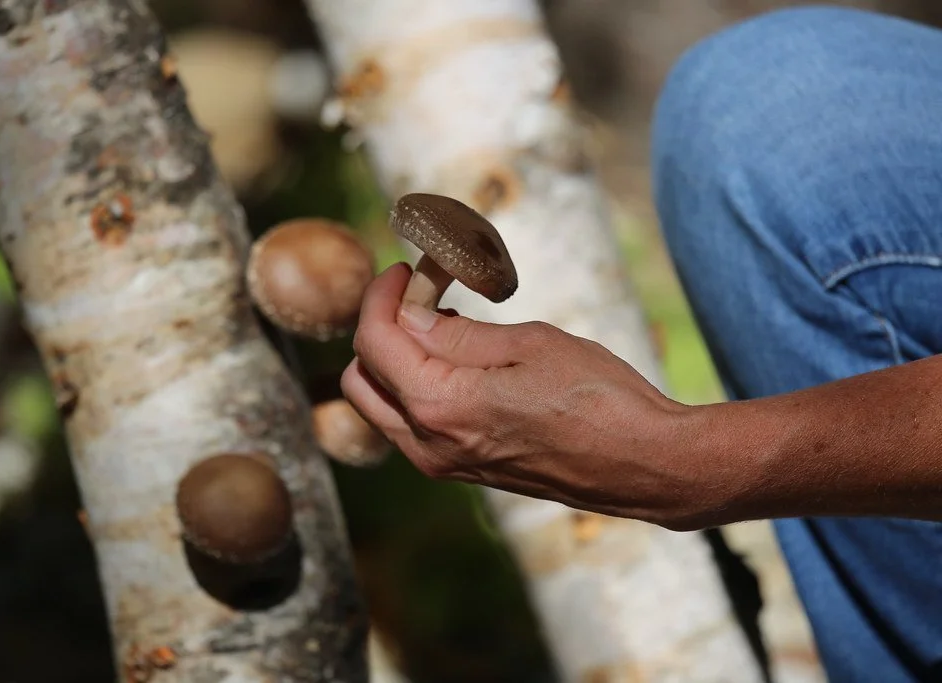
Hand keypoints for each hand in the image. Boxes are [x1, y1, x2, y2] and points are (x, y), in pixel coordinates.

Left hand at [342, 262, 727, 529]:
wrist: (646, 465)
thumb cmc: (598, 398)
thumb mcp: (528, 344)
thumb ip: (455, 333)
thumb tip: (409, 314)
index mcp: (440, 407)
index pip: (374, 341)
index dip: (381, 294)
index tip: (404, 268)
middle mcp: (430, 445)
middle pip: (363, 378)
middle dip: (381, 326)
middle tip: (418, 293)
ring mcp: (444, 465)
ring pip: (382, 405)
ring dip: (397, 358)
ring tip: (444, 320)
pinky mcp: (463, 471)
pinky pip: (412, 425)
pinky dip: (417, 387)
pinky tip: (459, 359)